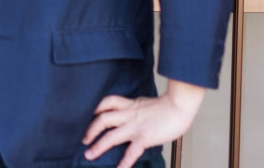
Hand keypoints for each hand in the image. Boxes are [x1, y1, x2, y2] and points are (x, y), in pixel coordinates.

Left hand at [82, 80, 204, 167]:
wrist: (180, 105)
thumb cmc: (168, 105)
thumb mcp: (145, 102)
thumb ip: (136, 108)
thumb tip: (132, 112)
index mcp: (129, 104)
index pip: (106, 102)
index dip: (95, 108)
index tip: (87, 115)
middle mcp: (128, 115)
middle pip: (102, 119)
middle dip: (90, 130)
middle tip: (83, 139)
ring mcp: (134, 126)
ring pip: (110, 136)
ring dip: (98, 146)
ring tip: (89, 155)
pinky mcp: (144, 137)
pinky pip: (131, 152)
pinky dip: (124, 162)